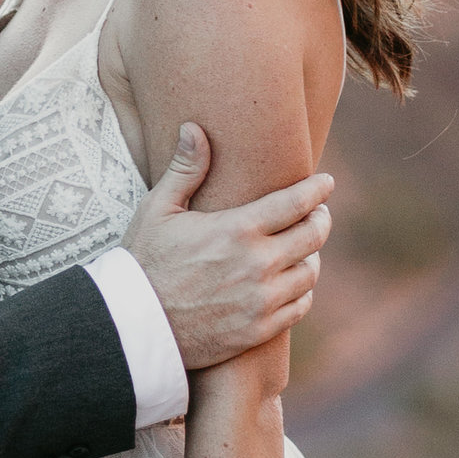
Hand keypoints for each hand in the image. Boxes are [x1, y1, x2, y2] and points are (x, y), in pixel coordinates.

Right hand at [125, 125, 331, 369]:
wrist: (132, 324)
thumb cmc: (143, 260)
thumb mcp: (157, 209)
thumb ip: (184, 170)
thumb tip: (194, 128)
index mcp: (236, 229)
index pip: (295, 202)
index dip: (317, 189)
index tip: (326, 182)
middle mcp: (257, 265)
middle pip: (313, 236)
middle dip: (320, 219)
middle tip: (318, 213)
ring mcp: (261, 300)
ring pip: (310, 272)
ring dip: (311, 256)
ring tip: (304, 248)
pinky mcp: (259, 329)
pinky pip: (300, 306)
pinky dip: (302, 291)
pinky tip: (293, 283)